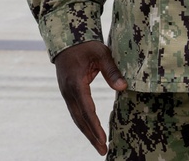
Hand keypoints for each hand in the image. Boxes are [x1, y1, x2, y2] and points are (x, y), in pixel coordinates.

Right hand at [54, 41, 127, 155]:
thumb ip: (112, 71)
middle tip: (103, 150)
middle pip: (80, 118)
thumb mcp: (101, 53)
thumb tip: (123, 87)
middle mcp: (68, 91)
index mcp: (76, 83)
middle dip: (91, 135)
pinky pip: (75, 112)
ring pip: (76, 117)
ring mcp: (66, 93)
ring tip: (98, 146)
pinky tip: (91, 131)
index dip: (95, 126)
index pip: (86, 109)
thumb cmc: (86, 45)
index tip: (104, 139)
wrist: (67, 39)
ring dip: (87, 132)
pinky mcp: (67, 92)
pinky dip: (83, 123)